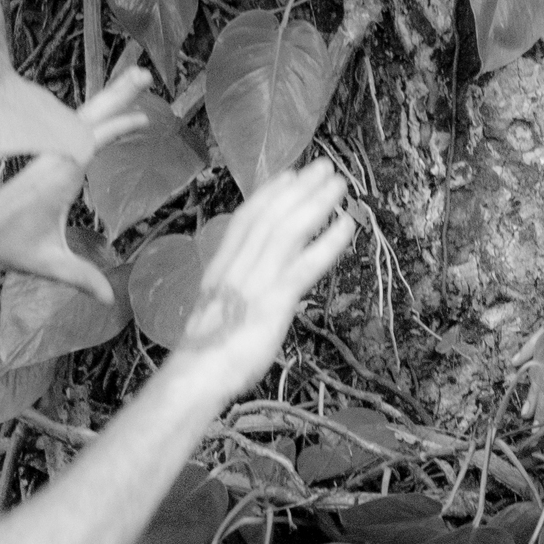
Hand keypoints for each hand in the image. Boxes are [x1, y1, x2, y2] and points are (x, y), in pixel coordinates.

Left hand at [0, 66, 161, 299]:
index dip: (114, 127)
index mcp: (56, 175)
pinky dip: (96, 114)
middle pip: (87, 116)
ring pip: (81, 116)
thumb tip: (110, 300)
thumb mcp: (48, 263)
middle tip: (143, 73)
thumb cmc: (8, 247)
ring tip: (134, 80)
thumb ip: (79, 277)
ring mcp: (49, 154)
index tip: (141, 118)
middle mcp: (53, 157)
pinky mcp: (46, 157)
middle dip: (115, 95)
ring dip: (108, 98)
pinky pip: (74, 126)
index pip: (88, 141)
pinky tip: (111, 110)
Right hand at [173, 161, 358, 392]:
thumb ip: (234, 292)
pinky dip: (328, 241)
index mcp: (221, 268)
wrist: (196, 376)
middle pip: (271, 216)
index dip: (268, 194)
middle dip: (299, 188)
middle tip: (324, 167)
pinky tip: (346, 225)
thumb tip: (251, 286)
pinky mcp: (273, 302)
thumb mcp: (216, 312)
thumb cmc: (205, 354)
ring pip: (288, 230)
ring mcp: (255, 282)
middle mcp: (237, 267)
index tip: (288, 175)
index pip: (245, 219)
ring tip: (339, 186)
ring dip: (317, 203)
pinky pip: (306, 264)